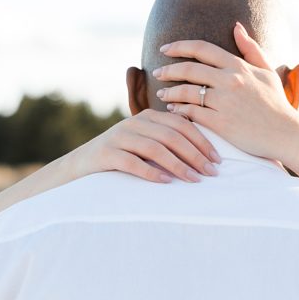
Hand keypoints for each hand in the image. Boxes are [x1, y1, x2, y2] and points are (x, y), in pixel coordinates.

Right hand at [64, 108, 219, 183]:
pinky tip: (165, 182)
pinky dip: (151, 172)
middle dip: (195, 155)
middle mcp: (133, 123)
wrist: (81, 165)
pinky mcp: (106, 153)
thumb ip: (166, 141)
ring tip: (193, 180)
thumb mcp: (144, 142)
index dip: (202, 142)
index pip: (181, 125)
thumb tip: (205, 156)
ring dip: (178, 165)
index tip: (217, 160)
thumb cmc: (121, 156)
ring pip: (155, 148)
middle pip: (171, 136)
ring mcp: (119, 137)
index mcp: (147, 117)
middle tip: (210, 172)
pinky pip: (133, 162)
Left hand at [153, 22, 298, 168]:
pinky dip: (179, 110)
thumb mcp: (266, 71)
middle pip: (189, 69)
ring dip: (170, 92)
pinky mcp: (221, 123)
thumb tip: (236, 26)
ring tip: (161, 93)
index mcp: (238, 67)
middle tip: (157, 72)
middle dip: (168, 69)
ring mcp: (224, 102)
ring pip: (187, 92)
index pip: (202, 49)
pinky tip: (173, 110)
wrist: (285, 134)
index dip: (180, 46)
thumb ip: (250, 49)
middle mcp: (230, 81)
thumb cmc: (275, 103)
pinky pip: (192, 113)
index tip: (164, 48)